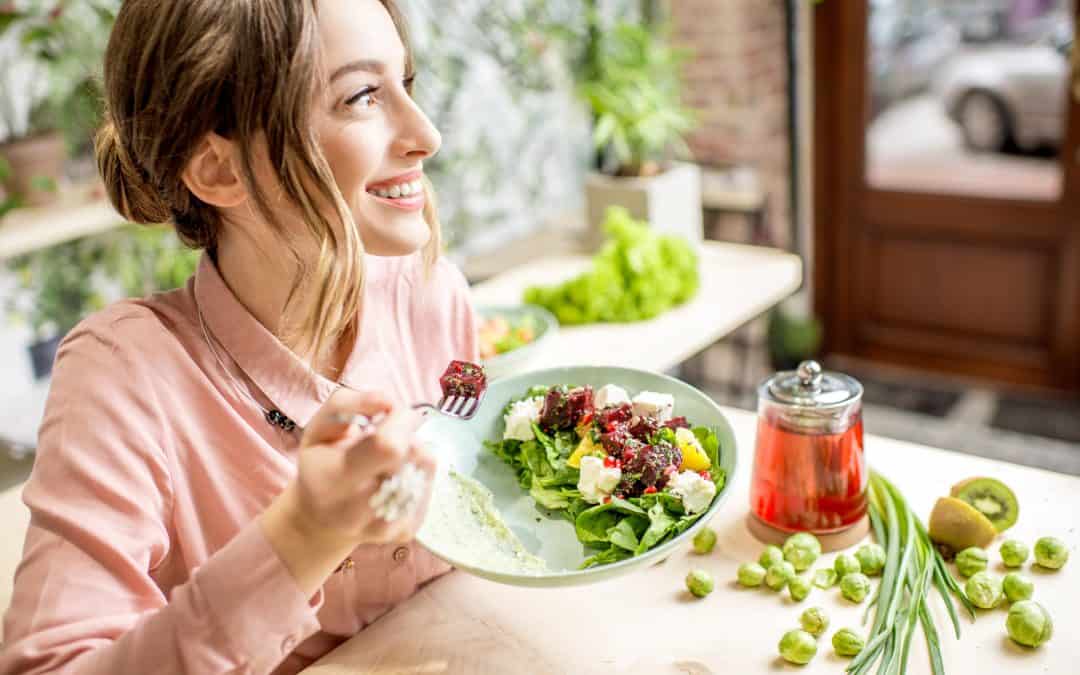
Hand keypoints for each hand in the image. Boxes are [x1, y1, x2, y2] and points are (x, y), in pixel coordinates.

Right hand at [259, 389, 435, 594]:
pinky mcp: (407, 531)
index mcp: (334, 480)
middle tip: (388, 435)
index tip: (391, 412)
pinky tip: (395, 476)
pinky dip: (417, 472)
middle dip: (407, 432)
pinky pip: (430, 484)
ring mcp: (386, 526)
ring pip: (427, 466)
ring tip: (388, 458)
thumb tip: (389, 401)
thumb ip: (348, 403)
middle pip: (414, 454)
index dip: (400, 419)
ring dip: (414, 451)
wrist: (321, 520)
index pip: (388, 446)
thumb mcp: (318, 427)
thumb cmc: (321, 464)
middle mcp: (359, 510)